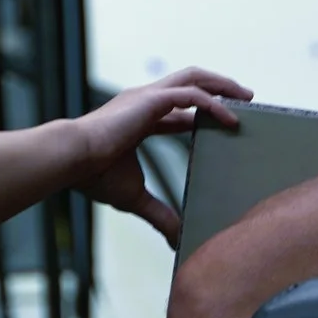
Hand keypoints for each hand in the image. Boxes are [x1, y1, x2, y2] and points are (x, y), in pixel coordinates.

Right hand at [63, 72, 249, 242]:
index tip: (223, 121)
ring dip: (221, 85)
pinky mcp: (150, 100)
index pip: (175, 109)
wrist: (71, 160)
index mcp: (136, 118)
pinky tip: (231, 119)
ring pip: (193, 78)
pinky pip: (191, 96)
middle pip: (188, 83)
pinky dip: (213, 105)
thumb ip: (158, 214)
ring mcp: (146, 97)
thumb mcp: (134, 198)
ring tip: (246, 97)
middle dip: (217, 88)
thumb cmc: (93, 176)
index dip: (199, 113)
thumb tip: (176, 238)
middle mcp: (142, 101)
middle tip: (243, 99)